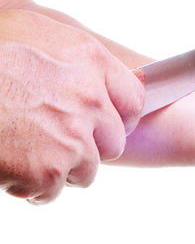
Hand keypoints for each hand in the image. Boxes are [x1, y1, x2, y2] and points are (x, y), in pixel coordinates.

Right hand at [0, 9, 143, 202]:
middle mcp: (89, 100)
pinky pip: (52, 191)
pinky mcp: (49, 171)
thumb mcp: (40, 52)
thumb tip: (100, 97)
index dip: (123, 119)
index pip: (134, 99)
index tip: (109, 128)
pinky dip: (33, 187)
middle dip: (90, 149)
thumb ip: (77, 72)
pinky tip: (11, 167)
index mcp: (88, 62)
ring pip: (86, 172)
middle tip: (59, 145)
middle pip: (114, 143)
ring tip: (28, 154)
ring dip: (61, 171)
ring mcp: (72, 137)